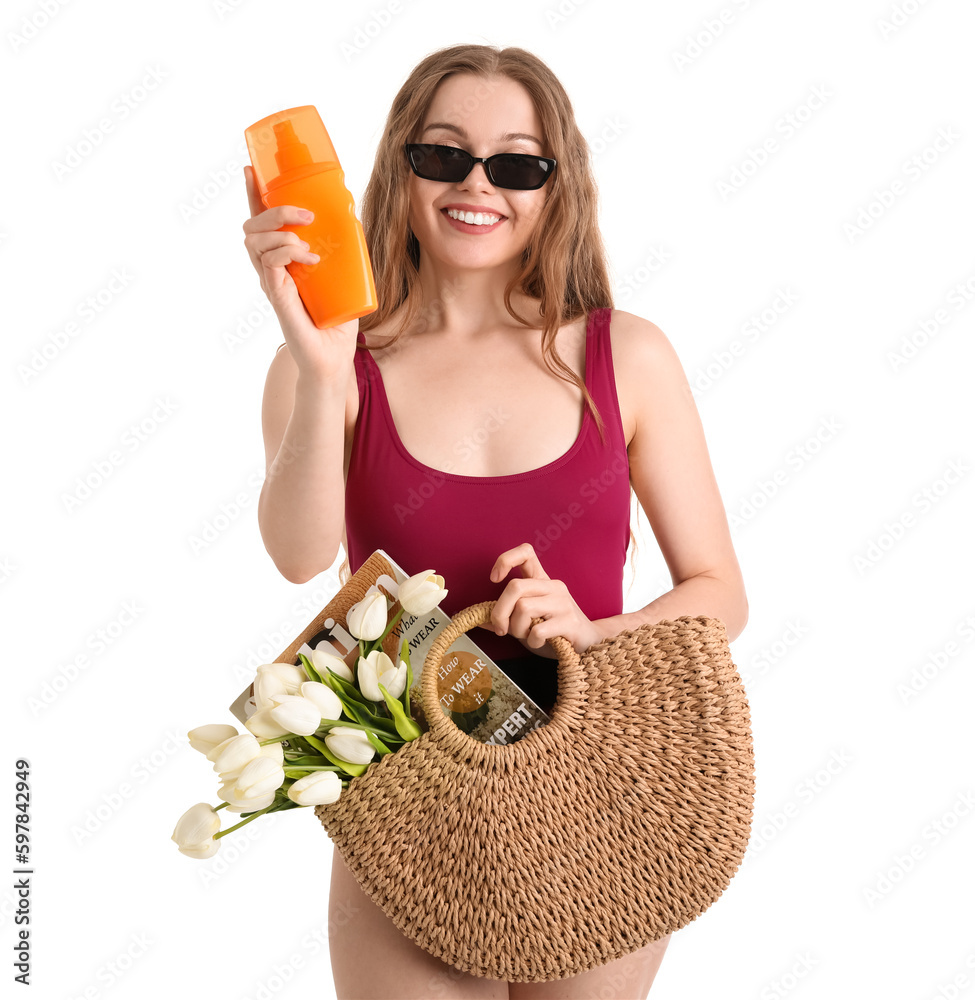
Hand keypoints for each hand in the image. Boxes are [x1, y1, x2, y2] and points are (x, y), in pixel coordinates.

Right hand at [242, 165, 357, 382]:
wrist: (334, 358)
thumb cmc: (336, 320)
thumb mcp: (342, 275)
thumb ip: (342, 248)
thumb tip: (352, 215)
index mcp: (281, 260)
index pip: (260, 221)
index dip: (253, 194)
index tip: (251, 169)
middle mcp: (270, 269)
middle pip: (252, 226)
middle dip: (272, 208)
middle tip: (304, 214)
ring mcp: (271, 283)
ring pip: (255, 242)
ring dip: (281, 232)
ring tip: (308, 243)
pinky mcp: (277, 298)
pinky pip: (269, 265)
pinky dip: (287, 253)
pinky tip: (308, 257)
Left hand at [477, 543, 604, 655]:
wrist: (588, 645)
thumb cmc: (553, 630)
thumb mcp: (525, 621)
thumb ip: (505, 616)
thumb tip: (477, 618)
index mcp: (542, 580)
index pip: (525, 552)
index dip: (505, 560)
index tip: (494, 579)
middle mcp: (553, 586)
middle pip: (515, 587)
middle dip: (500, 611)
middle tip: (502, 629)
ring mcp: (563, 603)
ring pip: (523, 607)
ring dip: (517, 629)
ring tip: (526, 636)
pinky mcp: (570, 622)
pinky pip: (538, 630)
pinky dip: (532, 641)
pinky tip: (539, 643)